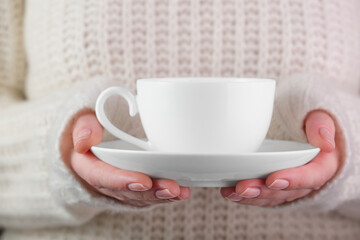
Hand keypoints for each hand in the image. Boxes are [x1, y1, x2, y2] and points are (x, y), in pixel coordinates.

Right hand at [60, 110, 190, 207]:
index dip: (122, 181)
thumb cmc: (94, 126)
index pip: (103, 177)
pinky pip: (149, 194)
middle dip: (151, 192)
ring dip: (162, 196)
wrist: (98, 136)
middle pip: (127, 192)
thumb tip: (88, 139)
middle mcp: (104, 181)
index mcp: (88, 166)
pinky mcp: (134, 186)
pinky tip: (182, 192)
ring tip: (181, 191)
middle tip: (172, 188)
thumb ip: (85, 127)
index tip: (144, 180)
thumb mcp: (84, 121)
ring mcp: (121, 187)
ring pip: (141, 196)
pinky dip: (165, 195)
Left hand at [220, 110, 340, 206]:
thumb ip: (321, 124)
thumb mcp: (318, 116)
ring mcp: (288, 186)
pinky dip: (245, 197)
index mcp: (322, 164)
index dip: (293, 180)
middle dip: (263, 191)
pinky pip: (261, 196)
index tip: (272, 179)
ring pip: (271, 197)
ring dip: (251, 197)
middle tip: (243, 187)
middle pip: (286, 191)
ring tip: (231, 192)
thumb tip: (325, 142)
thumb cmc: (308, 120)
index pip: (312, 177)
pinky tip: (229, 192)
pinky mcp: (273, 186)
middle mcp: (306, 180)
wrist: (300, 126)